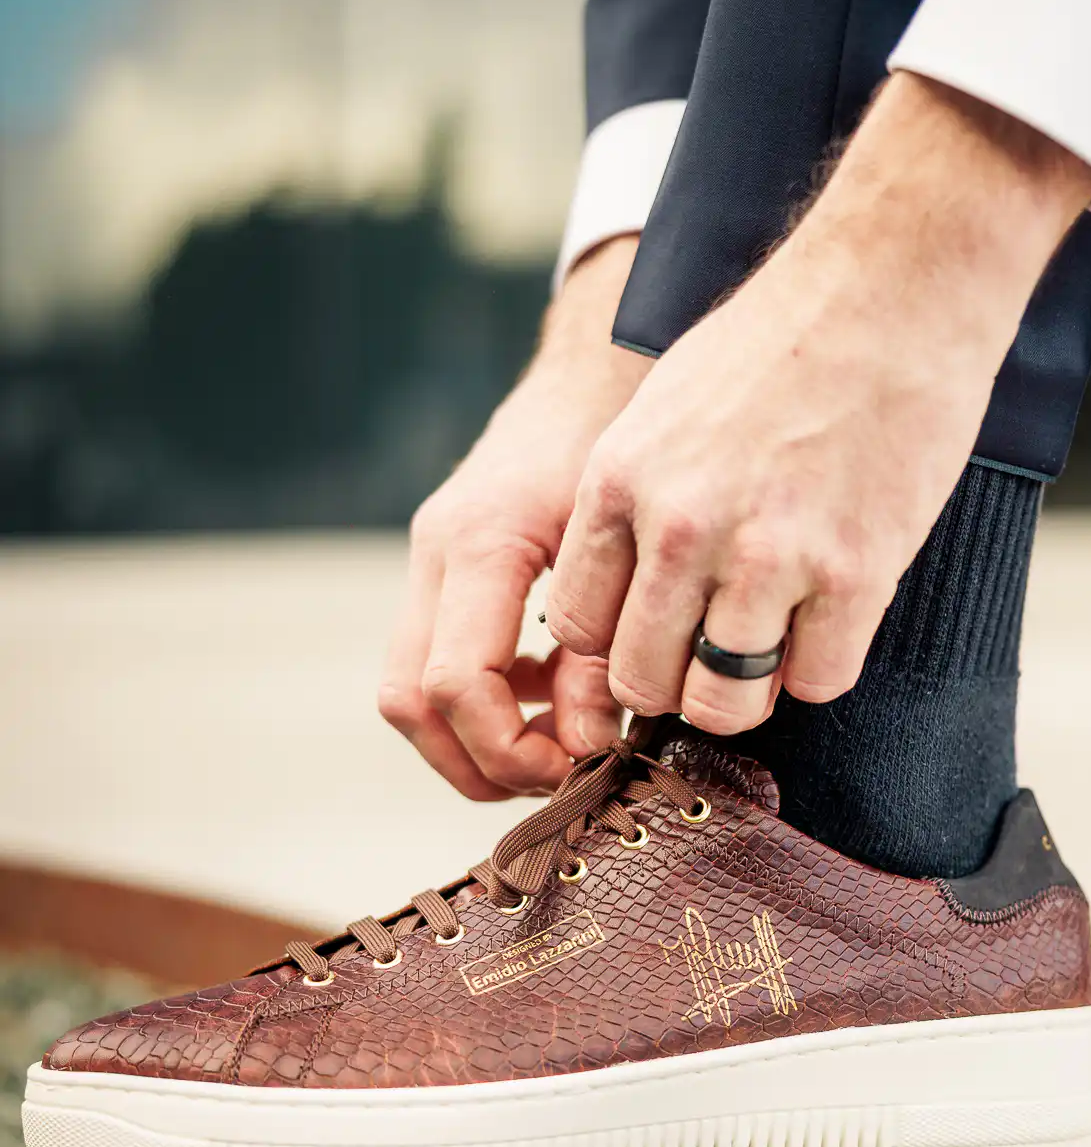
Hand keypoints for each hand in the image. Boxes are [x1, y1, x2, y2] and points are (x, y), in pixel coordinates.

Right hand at [379, 236, 648, 798]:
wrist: (597, 371)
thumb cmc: (624, 441)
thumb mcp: (625, 544)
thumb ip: (603, 645)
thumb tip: (588, 741)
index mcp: (480, 544)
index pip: (454, 683)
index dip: (509, 746)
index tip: (576, 762)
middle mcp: (438, 554)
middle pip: (409, 702)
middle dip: (478, 760)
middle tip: (558, 775)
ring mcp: (431, 561)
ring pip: (410, 692)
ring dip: (478, 738)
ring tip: (561, 738)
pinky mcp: (444, 570)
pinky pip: (437, 662)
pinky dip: (487, 699)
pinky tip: (555, 690)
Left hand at [546, 77, 1090, 732]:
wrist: (891, 284)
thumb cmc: (778, 341)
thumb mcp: (661, 408)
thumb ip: (633, 502)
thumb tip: (624, 598)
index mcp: (620, 483)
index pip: (580, 630)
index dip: (617, 648)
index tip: (655, 636)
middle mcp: (682, 527)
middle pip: (643, 681)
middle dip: (674, 685)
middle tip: (712, 661)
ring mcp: (769, 554)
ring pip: (725, 700)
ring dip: (747, 692)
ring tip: (771, 652)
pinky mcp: (856, 572)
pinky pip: (819, 681)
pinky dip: (822, 668)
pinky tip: (831, 622)